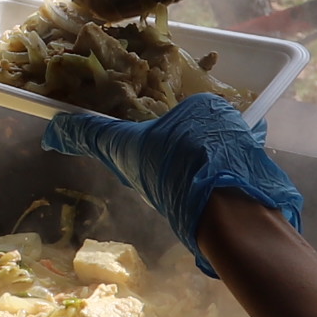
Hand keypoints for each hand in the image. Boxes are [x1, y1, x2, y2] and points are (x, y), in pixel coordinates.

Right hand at [39, 96, 305, 279]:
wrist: (228, 212)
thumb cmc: (177, 169)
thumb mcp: (126, 149)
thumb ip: (92, 135)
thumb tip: (54, 130)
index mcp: (202, 105)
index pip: (173, 116)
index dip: (156, 140)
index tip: (147, 161)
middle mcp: (232, 121)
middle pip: (197, 137)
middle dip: (180, 157)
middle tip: (163, 182)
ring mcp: (251, 149)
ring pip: (217, 159)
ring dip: (201, 177)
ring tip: (183, 200)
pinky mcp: (262, 179)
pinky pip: (235, 181)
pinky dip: (221, 194)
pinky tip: (207, 210)